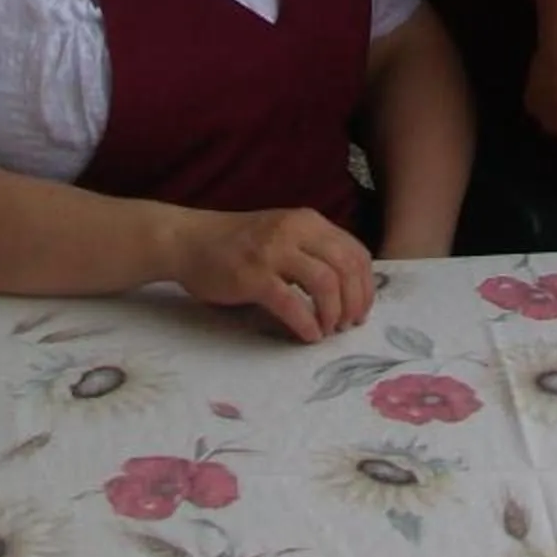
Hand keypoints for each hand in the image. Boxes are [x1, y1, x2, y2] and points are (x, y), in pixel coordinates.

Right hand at [165, 206, 376, 341]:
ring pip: (325, 282)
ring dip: (334, 313)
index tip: (363, 310)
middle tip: (349, 325)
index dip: (366, 286)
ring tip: (329, 330)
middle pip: (346, 267)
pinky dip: (306, 323)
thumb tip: (349, 288)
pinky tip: (308, 335)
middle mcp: (295, 230)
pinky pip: (291, 303)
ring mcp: (273, 251)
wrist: (190, 240)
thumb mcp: (284, 235)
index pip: (355, 252)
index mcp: (308, 221)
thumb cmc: (239, 244)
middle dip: (355, 302)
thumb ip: (313, 251)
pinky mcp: (252, 276)